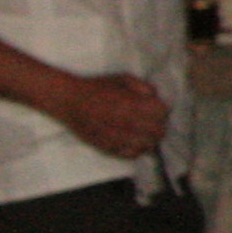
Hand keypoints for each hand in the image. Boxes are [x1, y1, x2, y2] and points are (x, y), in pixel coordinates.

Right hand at [53, 71, 170, 160]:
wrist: (70, 100)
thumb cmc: (97, 87)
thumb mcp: (123, 79)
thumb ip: (143, 87)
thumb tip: (156, 99)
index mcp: (132, 104)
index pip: (162, 113)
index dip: (162, 110)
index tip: (157, 108)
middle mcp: (127, 123)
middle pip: (158, 131)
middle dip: (158, 125)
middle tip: (152, 121)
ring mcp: (118, 138)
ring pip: (147, 145)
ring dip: (150, 139)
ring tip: (144, 132)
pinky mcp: (109, 148)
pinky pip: (132, 154)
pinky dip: (137, 149)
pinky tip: (134, 141)